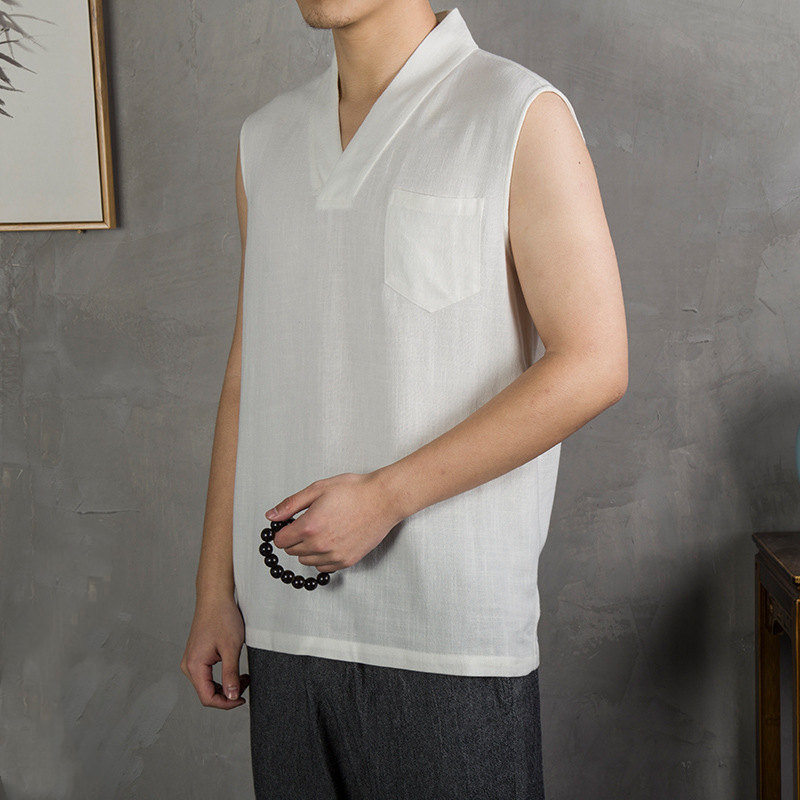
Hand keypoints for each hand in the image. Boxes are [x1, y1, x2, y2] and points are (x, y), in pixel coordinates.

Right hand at [180, 595, 249, 708]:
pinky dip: (221, 676)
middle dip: (228, 694)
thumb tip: (232, 697)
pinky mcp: (197, 655)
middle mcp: (189, 665)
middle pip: (206, 693)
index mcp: (194, 666)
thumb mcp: (231, 648)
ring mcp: (192, 659)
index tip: (242, 699)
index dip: (226, 703)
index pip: (207, 698)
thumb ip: (231, 675)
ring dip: (225, 685)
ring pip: (207, 684)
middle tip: (246, 683)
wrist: (215, 597)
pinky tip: (234, 670)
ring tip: (243, 676)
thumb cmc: (222, 617)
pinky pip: (207, 674)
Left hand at [266, 471, 403, 573]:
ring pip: (306, 560)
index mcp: (310, 526)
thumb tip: (271, 515)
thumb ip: (291, 504)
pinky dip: (322, 557)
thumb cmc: (355, 491)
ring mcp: (335, 555)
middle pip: (292, 551)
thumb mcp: (318, 489)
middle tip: (309, 522)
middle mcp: (320, 545)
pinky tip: (330, 541)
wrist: (383, 499)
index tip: (291, 523)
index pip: (280, 540)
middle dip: (295, 538)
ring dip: (308, 548)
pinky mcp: (347, 560)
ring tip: (322, 530)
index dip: (283, 530)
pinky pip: (323, 567)